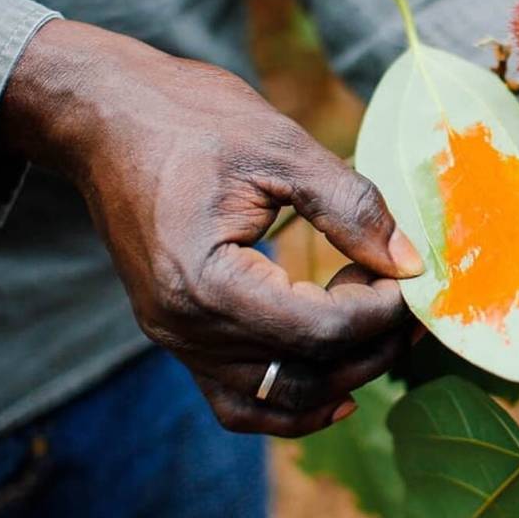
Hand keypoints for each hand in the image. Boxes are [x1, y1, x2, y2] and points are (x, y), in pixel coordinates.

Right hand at [0, 20, 423, 436]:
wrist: (105, 116)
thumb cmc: (188, 117)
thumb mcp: (280, 148)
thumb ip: (350, 208)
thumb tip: (410, 263)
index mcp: (205, 282)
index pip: (320, 330)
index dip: (381, 311)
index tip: (413, 276)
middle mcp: (184, 328)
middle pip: (305, 373)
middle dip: (374, 345)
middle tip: (413, 300)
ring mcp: (176, 339)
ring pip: (276, 399)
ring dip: (341, 376)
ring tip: (384, 331)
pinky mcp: (179, 334)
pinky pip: (239, 398)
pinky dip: (291, 401)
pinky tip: (338, 387)